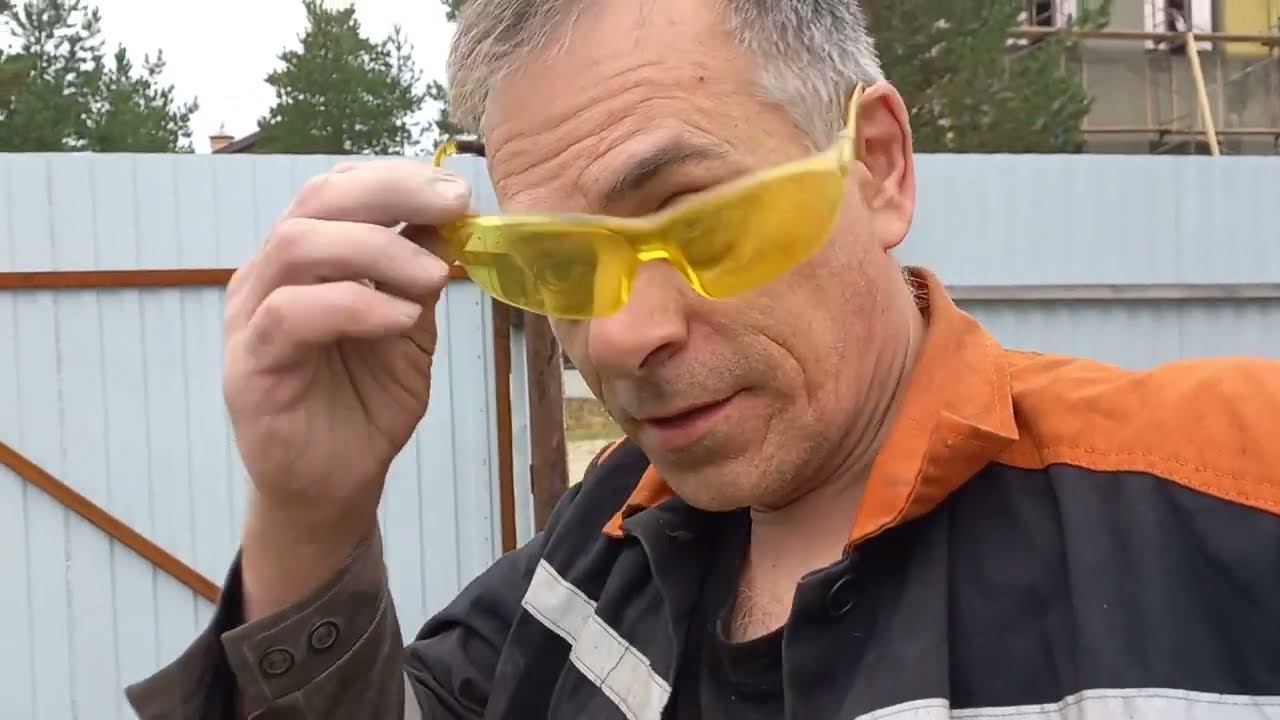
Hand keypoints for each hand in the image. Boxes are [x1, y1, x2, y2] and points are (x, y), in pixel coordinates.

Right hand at [224, 159, 469, 542]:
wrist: (337, 484)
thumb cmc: (367, 402)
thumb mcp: (408, 327)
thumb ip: (417, 274)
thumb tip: (449, 217)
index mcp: (304, 258)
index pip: (337, 190)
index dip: (396, 178)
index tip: (457, 191)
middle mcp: (268, 276)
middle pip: (315, 202)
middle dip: (391, 193)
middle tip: (453, 207)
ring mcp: (250, 318)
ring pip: (298, 246)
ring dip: (377, 249)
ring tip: (432, 277)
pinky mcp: (248, 366)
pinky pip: (291, 314)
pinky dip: (355, 305)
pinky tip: (401, 318)